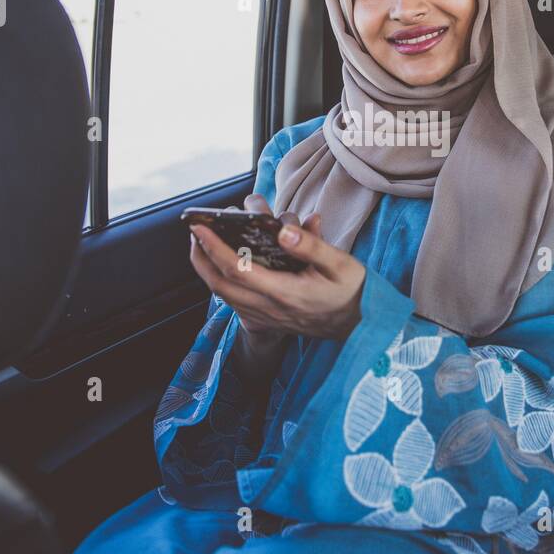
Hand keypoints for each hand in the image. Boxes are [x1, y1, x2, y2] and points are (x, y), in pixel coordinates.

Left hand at [189, 194, 365, 342]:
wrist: (359, 327)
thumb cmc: (352, 292)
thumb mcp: (342, 264)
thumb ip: (312, 246)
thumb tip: (284, 230)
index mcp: (285, 292)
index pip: (238, 268)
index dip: (214, 246)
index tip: (200, 227)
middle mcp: (270, 308)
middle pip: (220, 284)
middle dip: (201, 257)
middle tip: (194, 232)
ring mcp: (266, 316)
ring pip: (223, 295)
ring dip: (206, 270)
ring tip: (201, 245)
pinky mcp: (267, 320)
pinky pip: (233, 302)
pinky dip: (219, 283)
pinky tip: (219, 267)